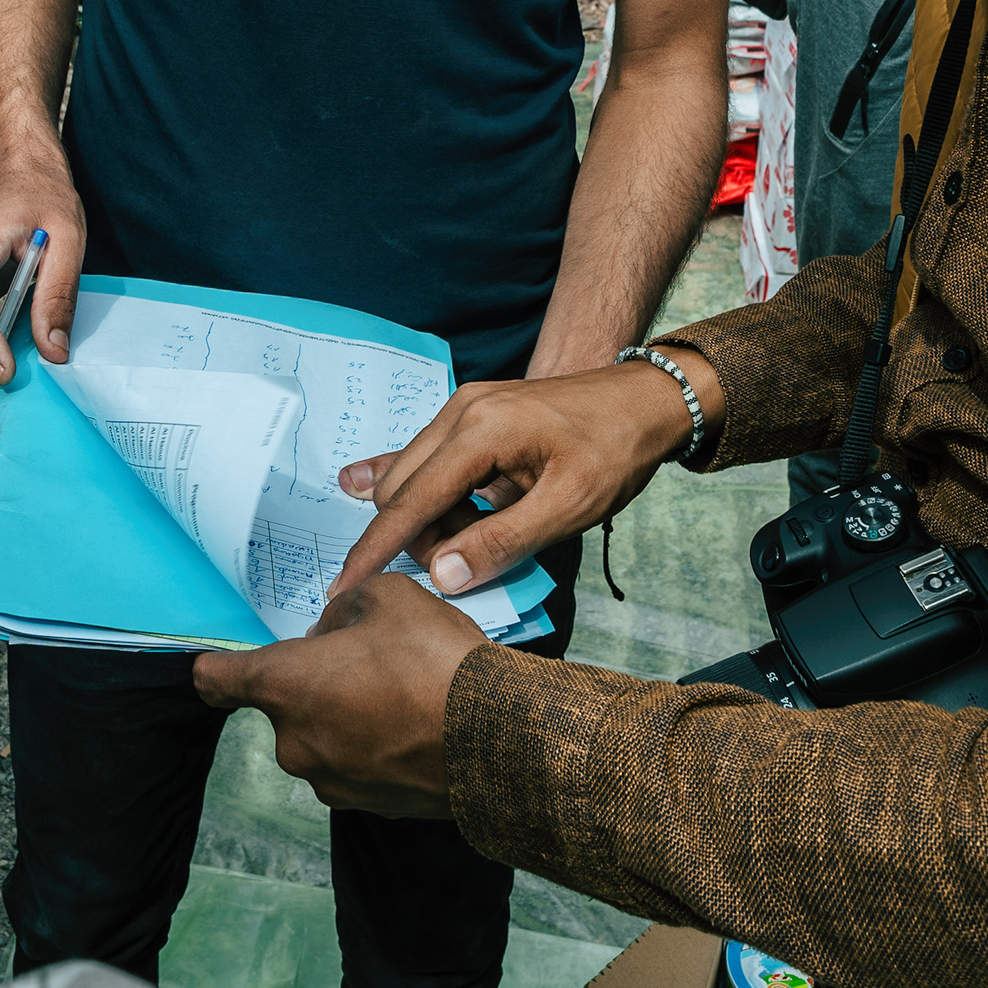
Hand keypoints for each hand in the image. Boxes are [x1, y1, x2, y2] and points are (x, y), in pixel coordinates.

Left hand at [193, 571, 482, 817]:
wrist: (498, 741)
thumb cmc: (434, 661)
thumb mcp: (388, 597)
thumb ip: (345, 608)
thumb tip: (335, 631)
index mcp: (284, 687)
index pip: (215, 680)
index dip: (217, 665)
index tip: (225, 660)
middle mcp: (294, 743)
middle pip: (284, 705)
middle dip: (315, 682)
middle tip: (366, 658)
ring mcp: (331, 782)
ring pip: (323, 736)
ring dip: (346, 716)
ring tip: (404, 693)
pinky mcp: (369, 807)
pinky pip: (358, 765)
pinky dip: (376, 747)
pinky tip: (419, 726)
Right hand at [328, 354, 702, 599]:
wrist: (644, 400)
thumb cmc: (615, 450)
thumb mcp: (568, 507)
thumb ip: (502, 543)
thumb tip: (441, 576)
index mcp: (481, 431)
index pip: (410, 501)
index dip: (375, 550)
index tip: (343, 587)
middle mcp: (461, 411)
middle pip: (402, 490)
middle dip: (417, 538)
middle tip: (468, 565)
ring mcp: (464, 407)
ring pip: (412, 475)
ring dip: (429, 518)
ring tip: (480, 536)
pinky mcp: (472, 413)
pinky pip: (426, 455)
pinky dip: (415, 487)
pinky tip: (361, 485)